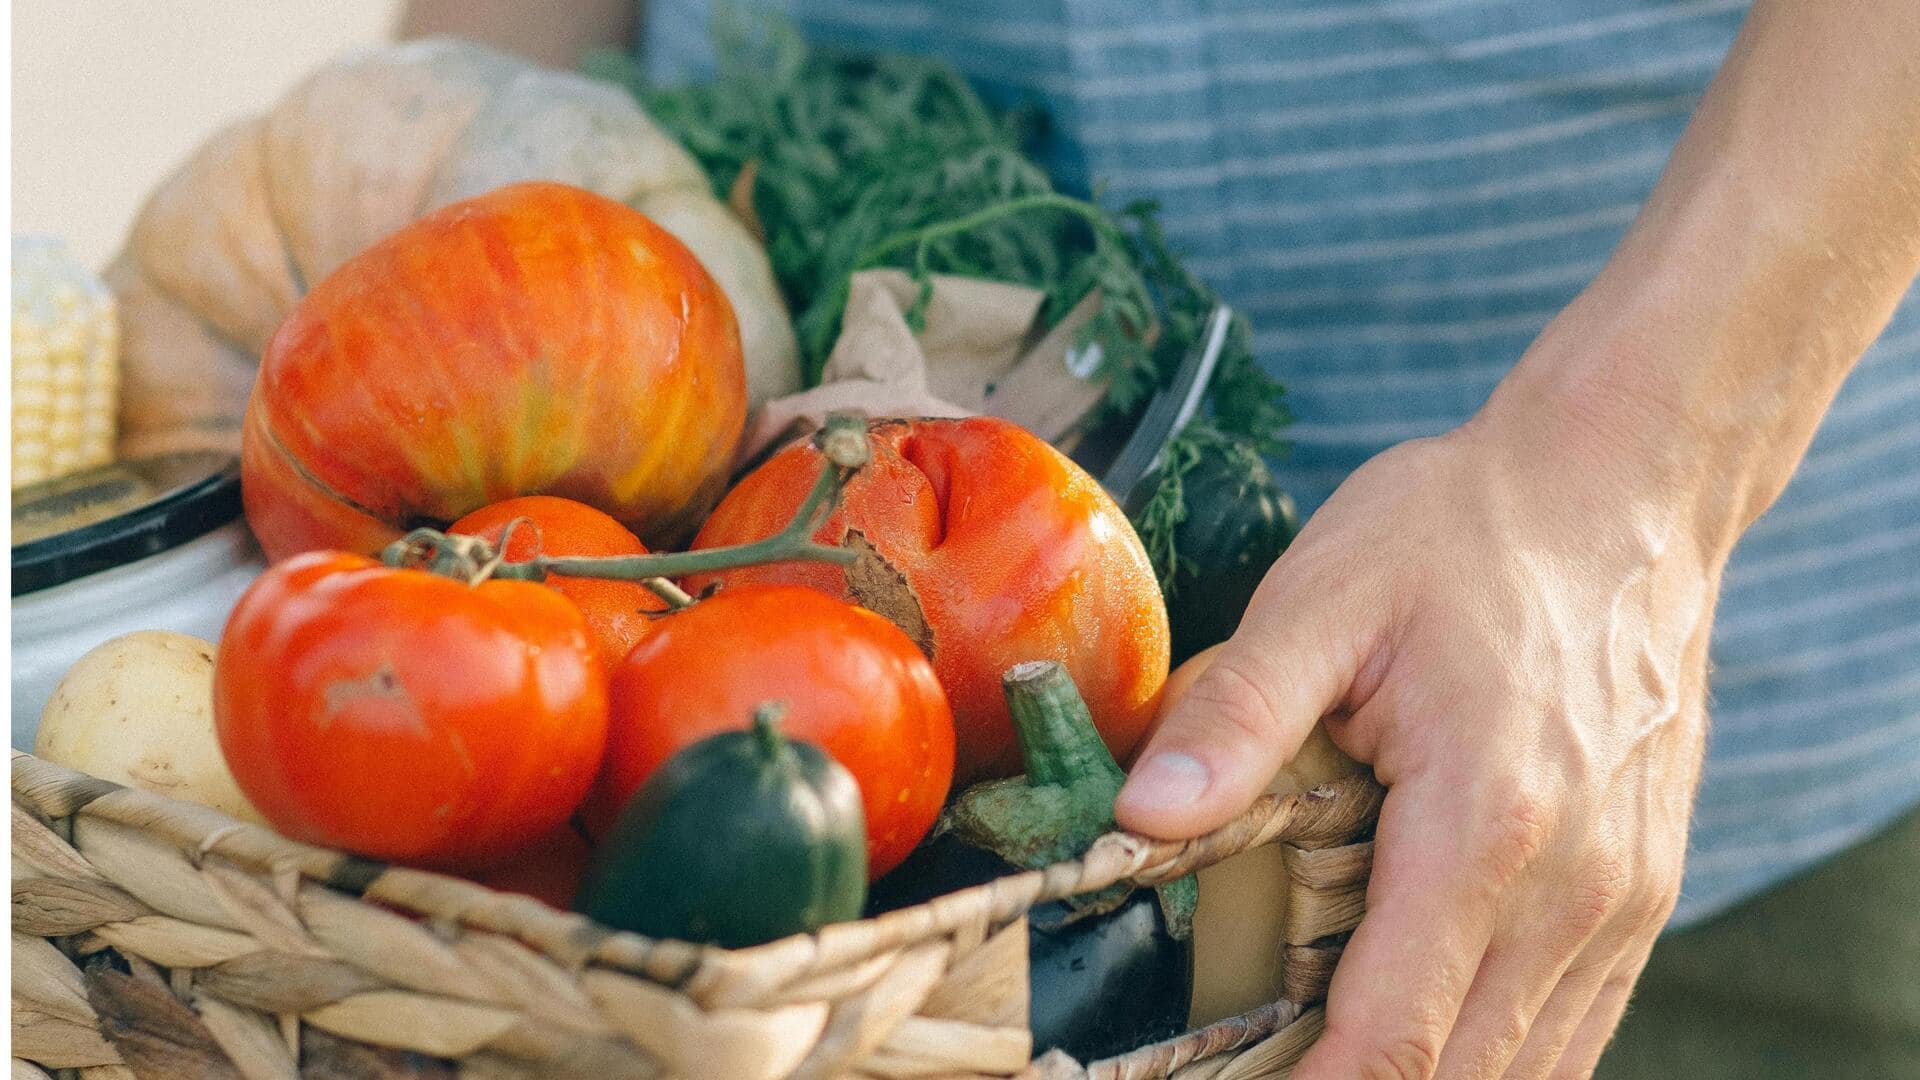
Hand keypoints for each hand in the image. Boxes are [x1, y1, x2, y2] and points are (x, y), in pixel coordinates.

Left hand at [1116, 380, 1716, 1077]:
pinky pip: (1581, 1020)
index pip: (1395, 1035)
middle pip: (1465, 1074)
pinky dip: (1502, 1053)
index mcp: (1486, 823)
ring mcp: (1626, 894)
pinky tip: (1431, 1033)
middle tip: (1262, 1075)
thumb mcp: (1328, 594)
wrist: (1624, 483)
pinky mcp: (1645, 883)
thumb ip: (1237, 715)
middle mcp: (1575, 886)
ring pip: (1534, 1068)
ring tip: (1327, 1061)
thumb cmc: (1469, 530)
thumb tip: (1141, 819)